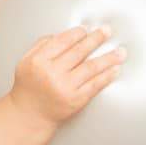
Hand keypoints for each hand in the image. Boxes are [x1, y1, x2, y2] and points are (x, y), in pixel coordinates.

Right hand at [8, 25, 125, 126]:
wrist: (29, 115)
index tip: (86, 29)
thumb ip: (41, 45)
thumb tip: (61, 34)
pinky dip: (107, 76)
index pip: (62, 41)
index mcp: (39, 61)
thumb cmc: (28, 88)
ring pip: (91, 67)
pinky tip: (115, 69)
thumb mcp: (25, 62)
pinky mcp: (76, 100)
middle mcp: (52, 73)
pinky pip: (95, 85)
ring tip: (120, 52)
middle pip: (79, 51)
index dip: (77, 33)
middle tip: (106, 31)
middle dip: (96, 39)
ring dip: (108, 58)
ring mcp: (65, 87)